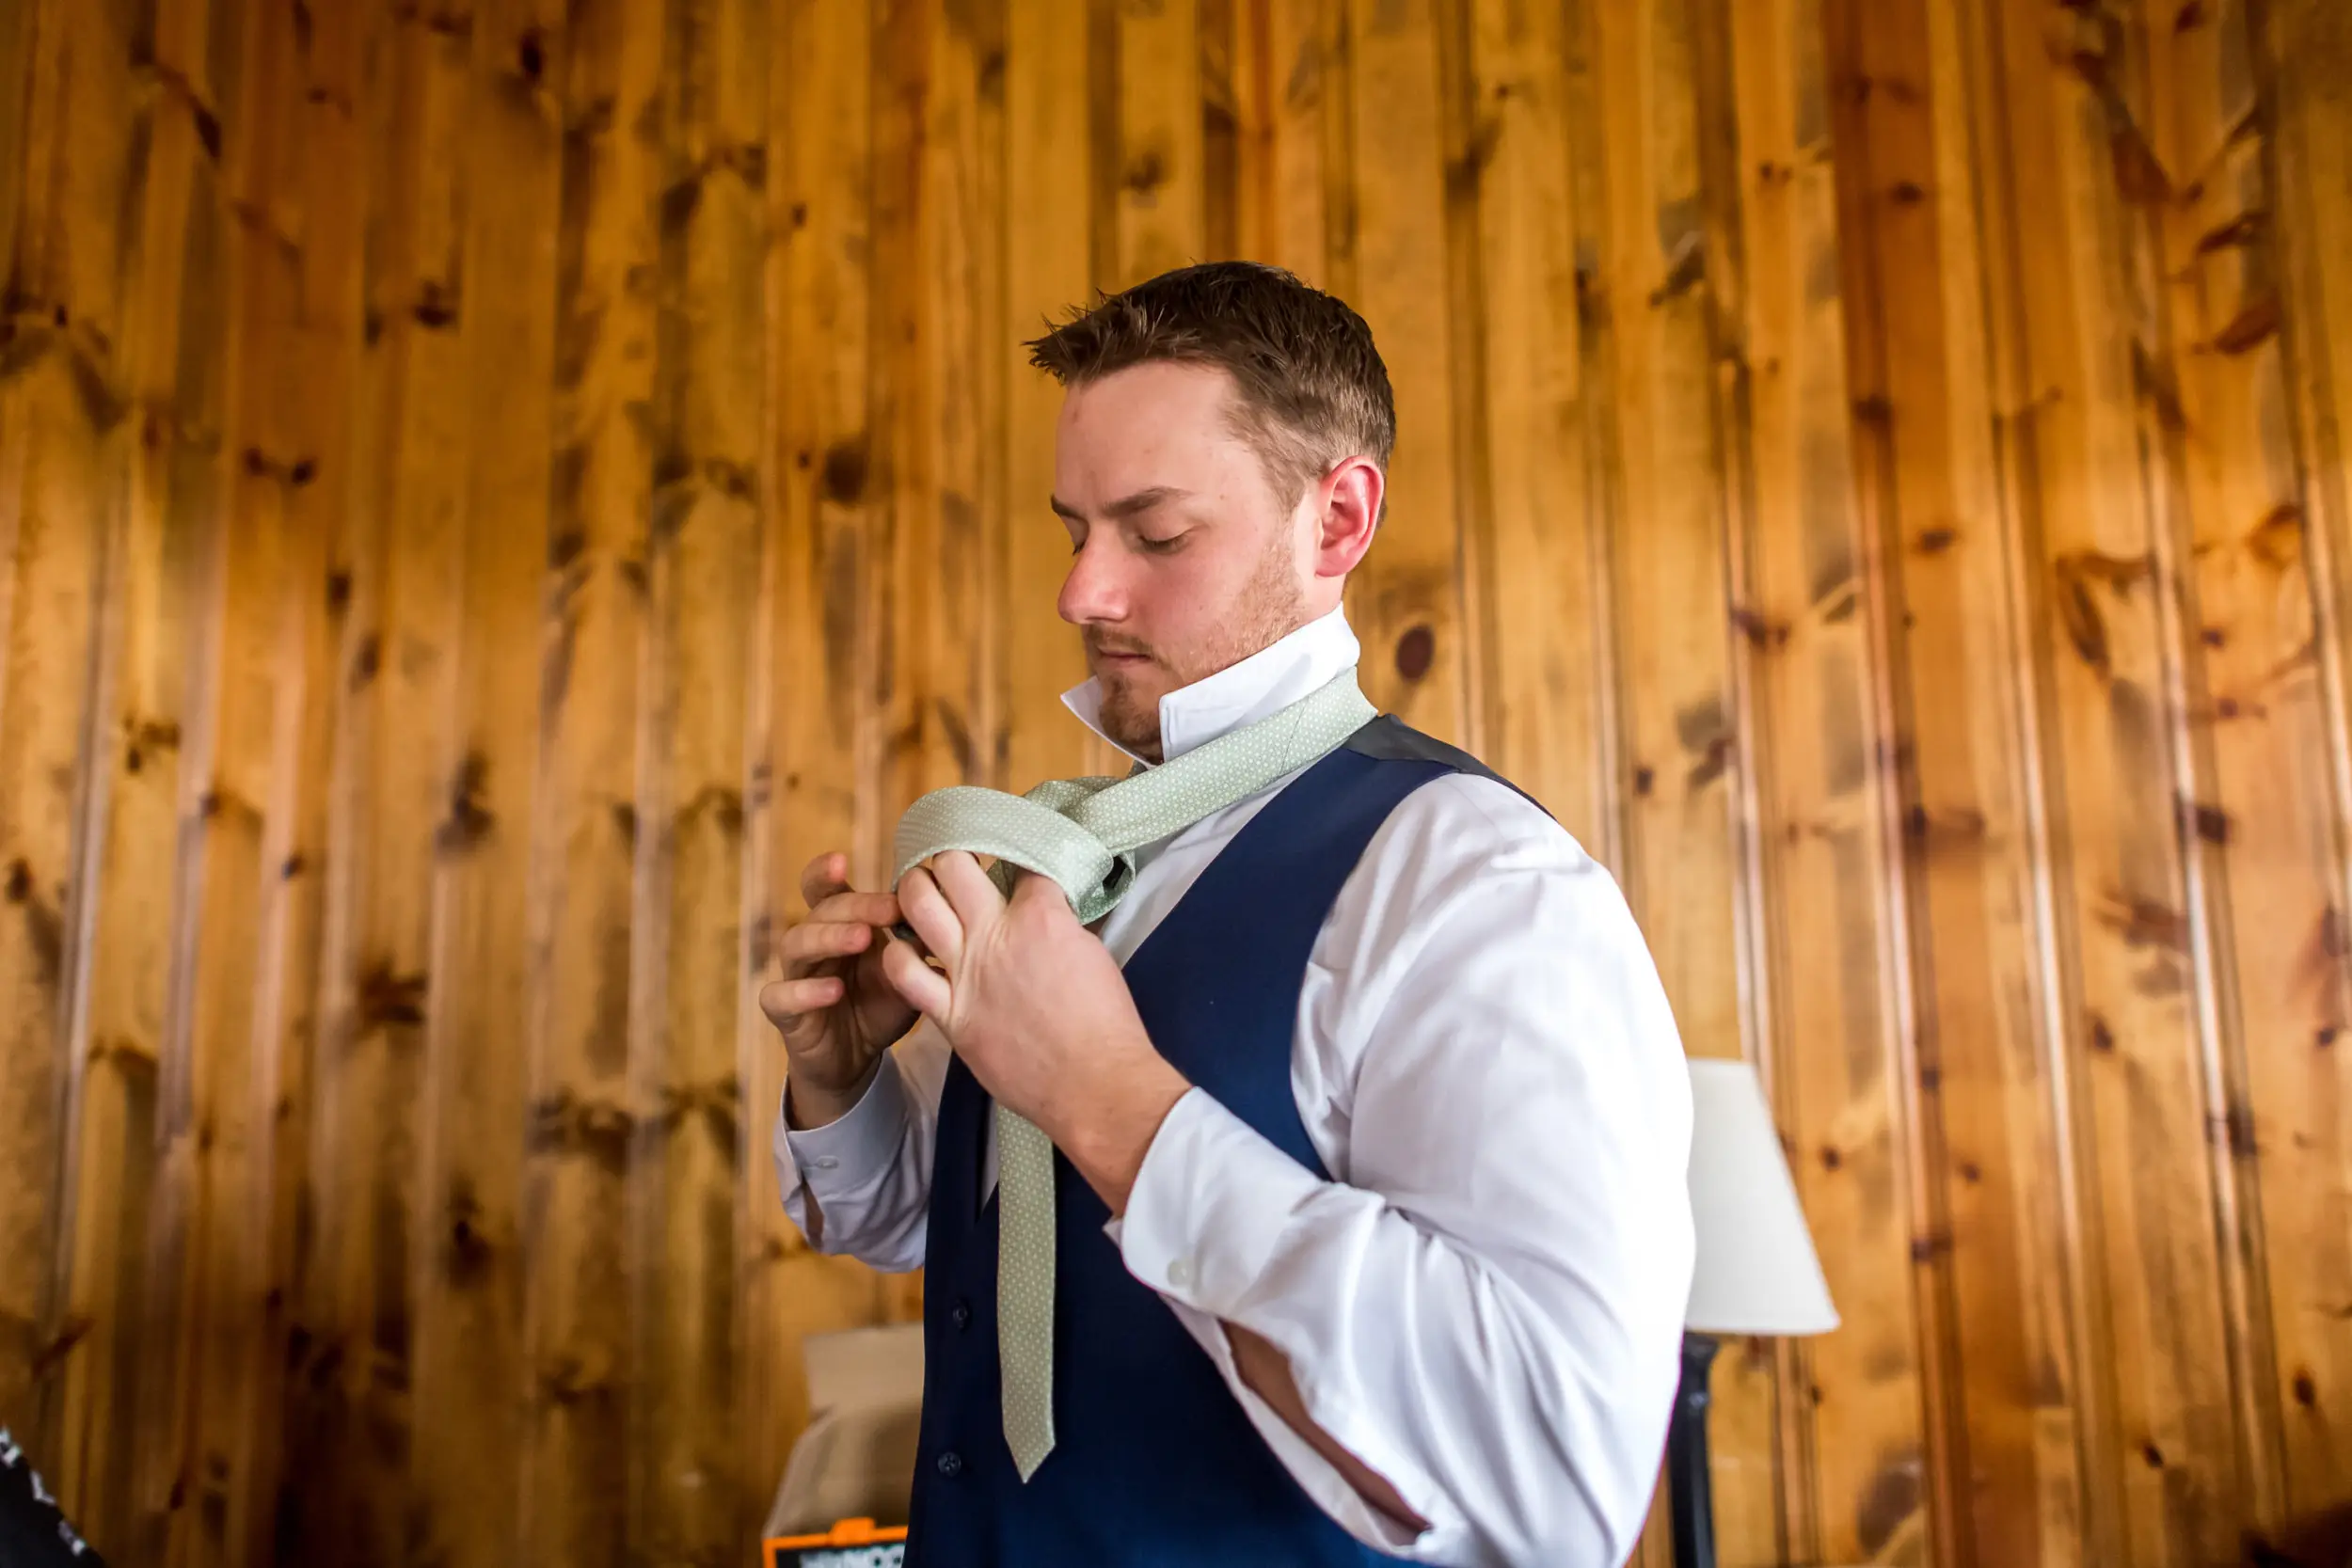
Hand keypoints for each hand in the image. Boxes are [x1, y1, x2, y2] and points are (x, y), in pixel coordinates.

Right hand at [761, 852, 919, 1127]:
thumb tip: (956, 902)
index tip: (840, 859)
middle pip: (820, 911)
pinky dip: (804, 992)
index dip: (824, 872)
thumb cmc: (880, 1003)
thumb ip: (920, 941)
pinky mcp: (786, 1015)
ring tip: (862, 938)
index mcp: (838, 925)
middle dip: (854, 907)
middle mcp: (812, 944)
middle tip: (889, 909)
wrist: (855, 1058)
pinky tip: (833, 990)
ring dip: (829, 937)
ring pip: (796, 945)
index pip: (823, 890)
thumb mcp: (907, 972)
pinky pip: (780, 997)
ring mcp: (795, 977)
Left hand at [882, 852, 1189, 1210]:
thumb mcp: (1093, 953)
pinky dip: (897, 954)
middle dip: (950, 856)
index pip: (1019, 861)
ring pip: (918, 904)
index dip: (1015, 855)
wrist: (1094, 1083)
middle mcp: (997, 934)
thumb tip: (1049, 911)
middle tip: (952, 866)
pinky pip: (903, 973)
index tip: (1011, 859)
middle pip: (953, 865)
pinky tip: (902, 949)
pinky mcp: (951, 1014)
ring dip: (914, 888)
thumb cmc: (1106, 1023)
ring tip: (919, 890)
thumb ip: (1062, 924)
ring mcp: (968, 973)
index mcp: (1041, 915)